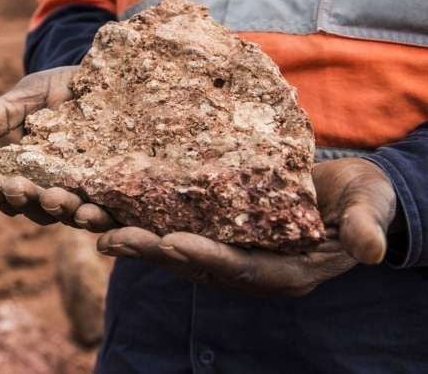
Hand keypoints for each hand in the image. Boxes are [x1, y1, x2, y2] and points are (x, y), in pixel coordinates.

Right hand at [0, 66, 117, 229]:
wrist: (107, 77)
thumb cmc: (58, 89)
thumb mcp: (26, 97)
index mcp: (29, 176)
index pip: (11, 195)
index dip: (2, 194)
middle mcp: (57, 192)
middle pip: (42, 210)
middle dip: (34, 203)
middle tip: (31, 193)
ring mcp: (91, 193)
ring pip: (77, 215)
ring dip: (72, 214)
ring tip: (74, 210)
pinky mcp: (122, 189)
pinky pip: (117, 210)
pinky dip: (110, 216)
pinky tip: (107, 212)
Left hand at [95, 158, 396, 296]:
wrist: (345, 192)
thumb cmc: (360, 199)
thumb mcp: (369, 208)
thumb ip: (364, 226)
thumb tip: (371, 249)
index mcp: (284, 270)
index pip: (239, 268)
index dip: (205, 257)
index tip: (170, 243)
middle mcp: (247, 266)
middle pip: (192, 263)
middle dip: (149, 251)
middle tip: (109, 237)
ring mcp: (226, 249)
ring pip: (170, 247)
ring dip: (130, 236)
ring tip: (91, 221)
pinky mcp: (211, 229)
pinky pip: (168, 226)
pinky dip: (136, 218)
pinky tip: (104, 204)